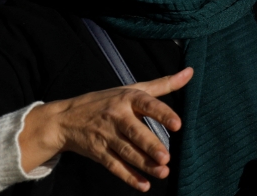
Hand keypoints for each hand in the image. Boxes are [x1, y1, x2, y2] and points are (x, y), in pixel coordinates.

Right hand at [20, 68, 192, 191]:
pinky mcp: (98, 152)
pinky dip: (129, 177)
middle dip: (150, 146)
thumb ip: (163, 84)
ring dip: (144, 164)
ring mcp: (106, 136)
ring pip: (126, 152)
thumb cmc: (106, 101)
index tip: (177, 124)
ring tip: (163, 172)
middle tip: (166, 158)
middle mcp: (117, 117)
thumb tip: (191, 72)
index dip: (162, 114)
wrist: (64, 119)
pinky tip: (144, 185)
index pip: (147, 104)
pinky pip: (115, 166)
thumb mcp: (132, 89)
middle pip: (135, 132)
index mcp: (128, 98)